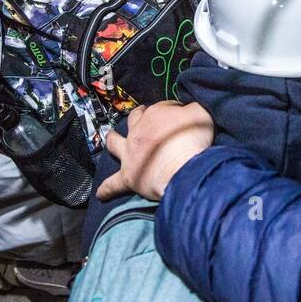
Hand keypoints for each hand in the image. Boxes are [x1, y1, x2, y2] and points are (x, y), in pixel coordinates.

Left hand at [97, 102, 214, 201]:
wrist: (183, 167)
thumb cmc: (192, 139)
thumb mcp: (201, 113)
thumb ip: (192, 108)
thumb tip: (187, 109)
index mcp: (155, 115)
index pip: (163, 107)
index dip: (172, 109)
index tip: (180, 113)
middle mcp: (138, 131)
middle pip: (135, 118)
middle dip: (139, 114)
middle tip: (143, 113)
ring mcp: (130, 153)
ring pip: (114, 143)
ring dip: (112, 139)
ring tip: (110, 137)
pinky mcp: (128, 176)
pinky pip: (113, 184)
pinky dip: (106, 189)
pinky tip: (100, 194)